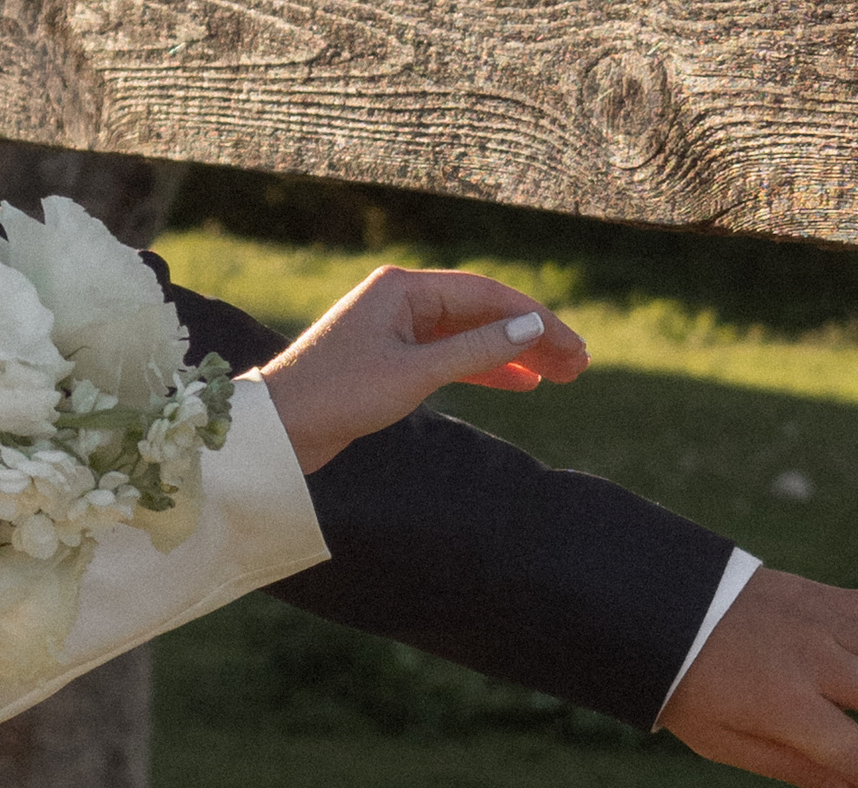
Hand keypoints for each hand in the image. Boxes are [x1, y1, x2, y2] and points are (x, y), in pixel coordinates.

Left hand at [259, 266, 588, 472]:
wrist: (279, 429)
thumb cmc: (338, 395)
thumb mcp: (415, 373)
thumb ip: (476, 351)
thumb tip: (532, 327)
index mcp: (403, 288)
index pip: (487, 296)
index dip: (536, 321)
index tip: (573, 348)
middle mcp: (402, 300)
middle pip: (483, 313)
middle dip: (532, 337)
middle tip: (578, 365)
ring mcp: (397, 329)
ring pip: (471, 337)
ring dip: (515, 355)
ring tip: (560, 376)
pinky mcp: (392, 360)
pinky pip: (451, 357)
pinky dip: (484, 369)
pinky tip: (519, 383)